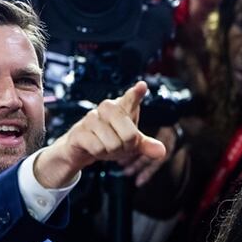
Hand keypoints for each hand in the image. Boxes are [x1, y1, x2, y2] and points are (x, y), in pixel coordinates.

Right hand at [34, 81, 167, 188]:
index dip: (136, 93)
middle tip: (120, 145)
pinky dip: (99, 154)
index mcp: (122, 107)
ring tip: (105, 146)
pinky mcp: (79, 130)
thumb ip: (146, 145)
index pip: (131, 98)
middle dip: (127, 147)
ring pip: (113, 144)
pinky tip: (94, 148)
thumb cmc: (109, 139)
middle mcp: (107, 108)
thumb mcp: (131, 143)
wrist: (82, 147)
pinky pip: (98, 148)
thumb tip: (162, 151)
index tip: (142, 86)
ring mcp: (91, 118)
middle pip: (129, 134)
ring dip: (111, 152)